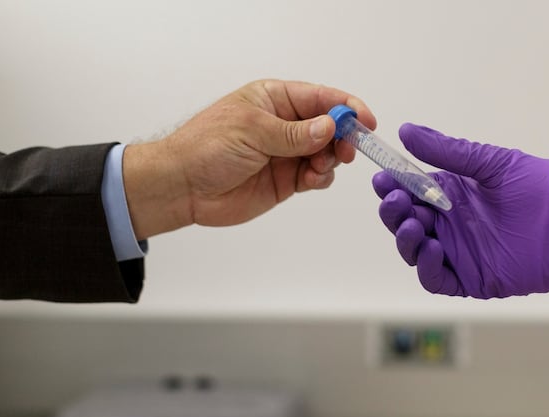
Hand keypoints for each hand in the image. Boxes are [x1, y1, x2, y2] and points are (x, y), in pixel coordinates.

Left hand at [123, 79, 375, 239]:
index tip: (366, 121)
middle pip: (330, 126)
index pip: (321, 97)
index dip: (347, 107)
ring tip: (316, 169)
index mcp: (275, 99)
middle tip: (347, 151)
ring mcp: (287, 153)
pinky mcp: (286, 180)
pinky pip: (316, 176)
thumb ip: (295, 133)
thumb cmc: (206, 147)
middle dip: (344, 137)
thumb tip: (330, 127)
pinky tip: (311, 180)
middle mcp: (285, 124)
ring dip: (331, 160)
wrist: (183, 187)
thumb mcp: (253, 131)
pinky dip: (321, 178)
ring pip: (327, 153)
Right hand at [372, 124, 548, 297]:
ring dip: (405, 238)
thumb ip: (449, 152)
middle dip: (394, 211)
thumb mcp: (491, 163)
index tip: (383, 178)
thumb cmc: (542, 187)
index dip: (393, 186)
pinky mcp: (471, 278)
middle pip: (406, 221)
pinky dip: (428, 266)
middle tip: (394, 200)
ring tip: (413, 224)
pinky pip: (437, 278)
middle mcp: (449, 223)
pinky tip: (433, 248)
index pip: (410, 191)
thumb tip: (406, 130)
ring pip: (415, 251)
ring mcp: (458, 252)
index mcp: (451, 194)